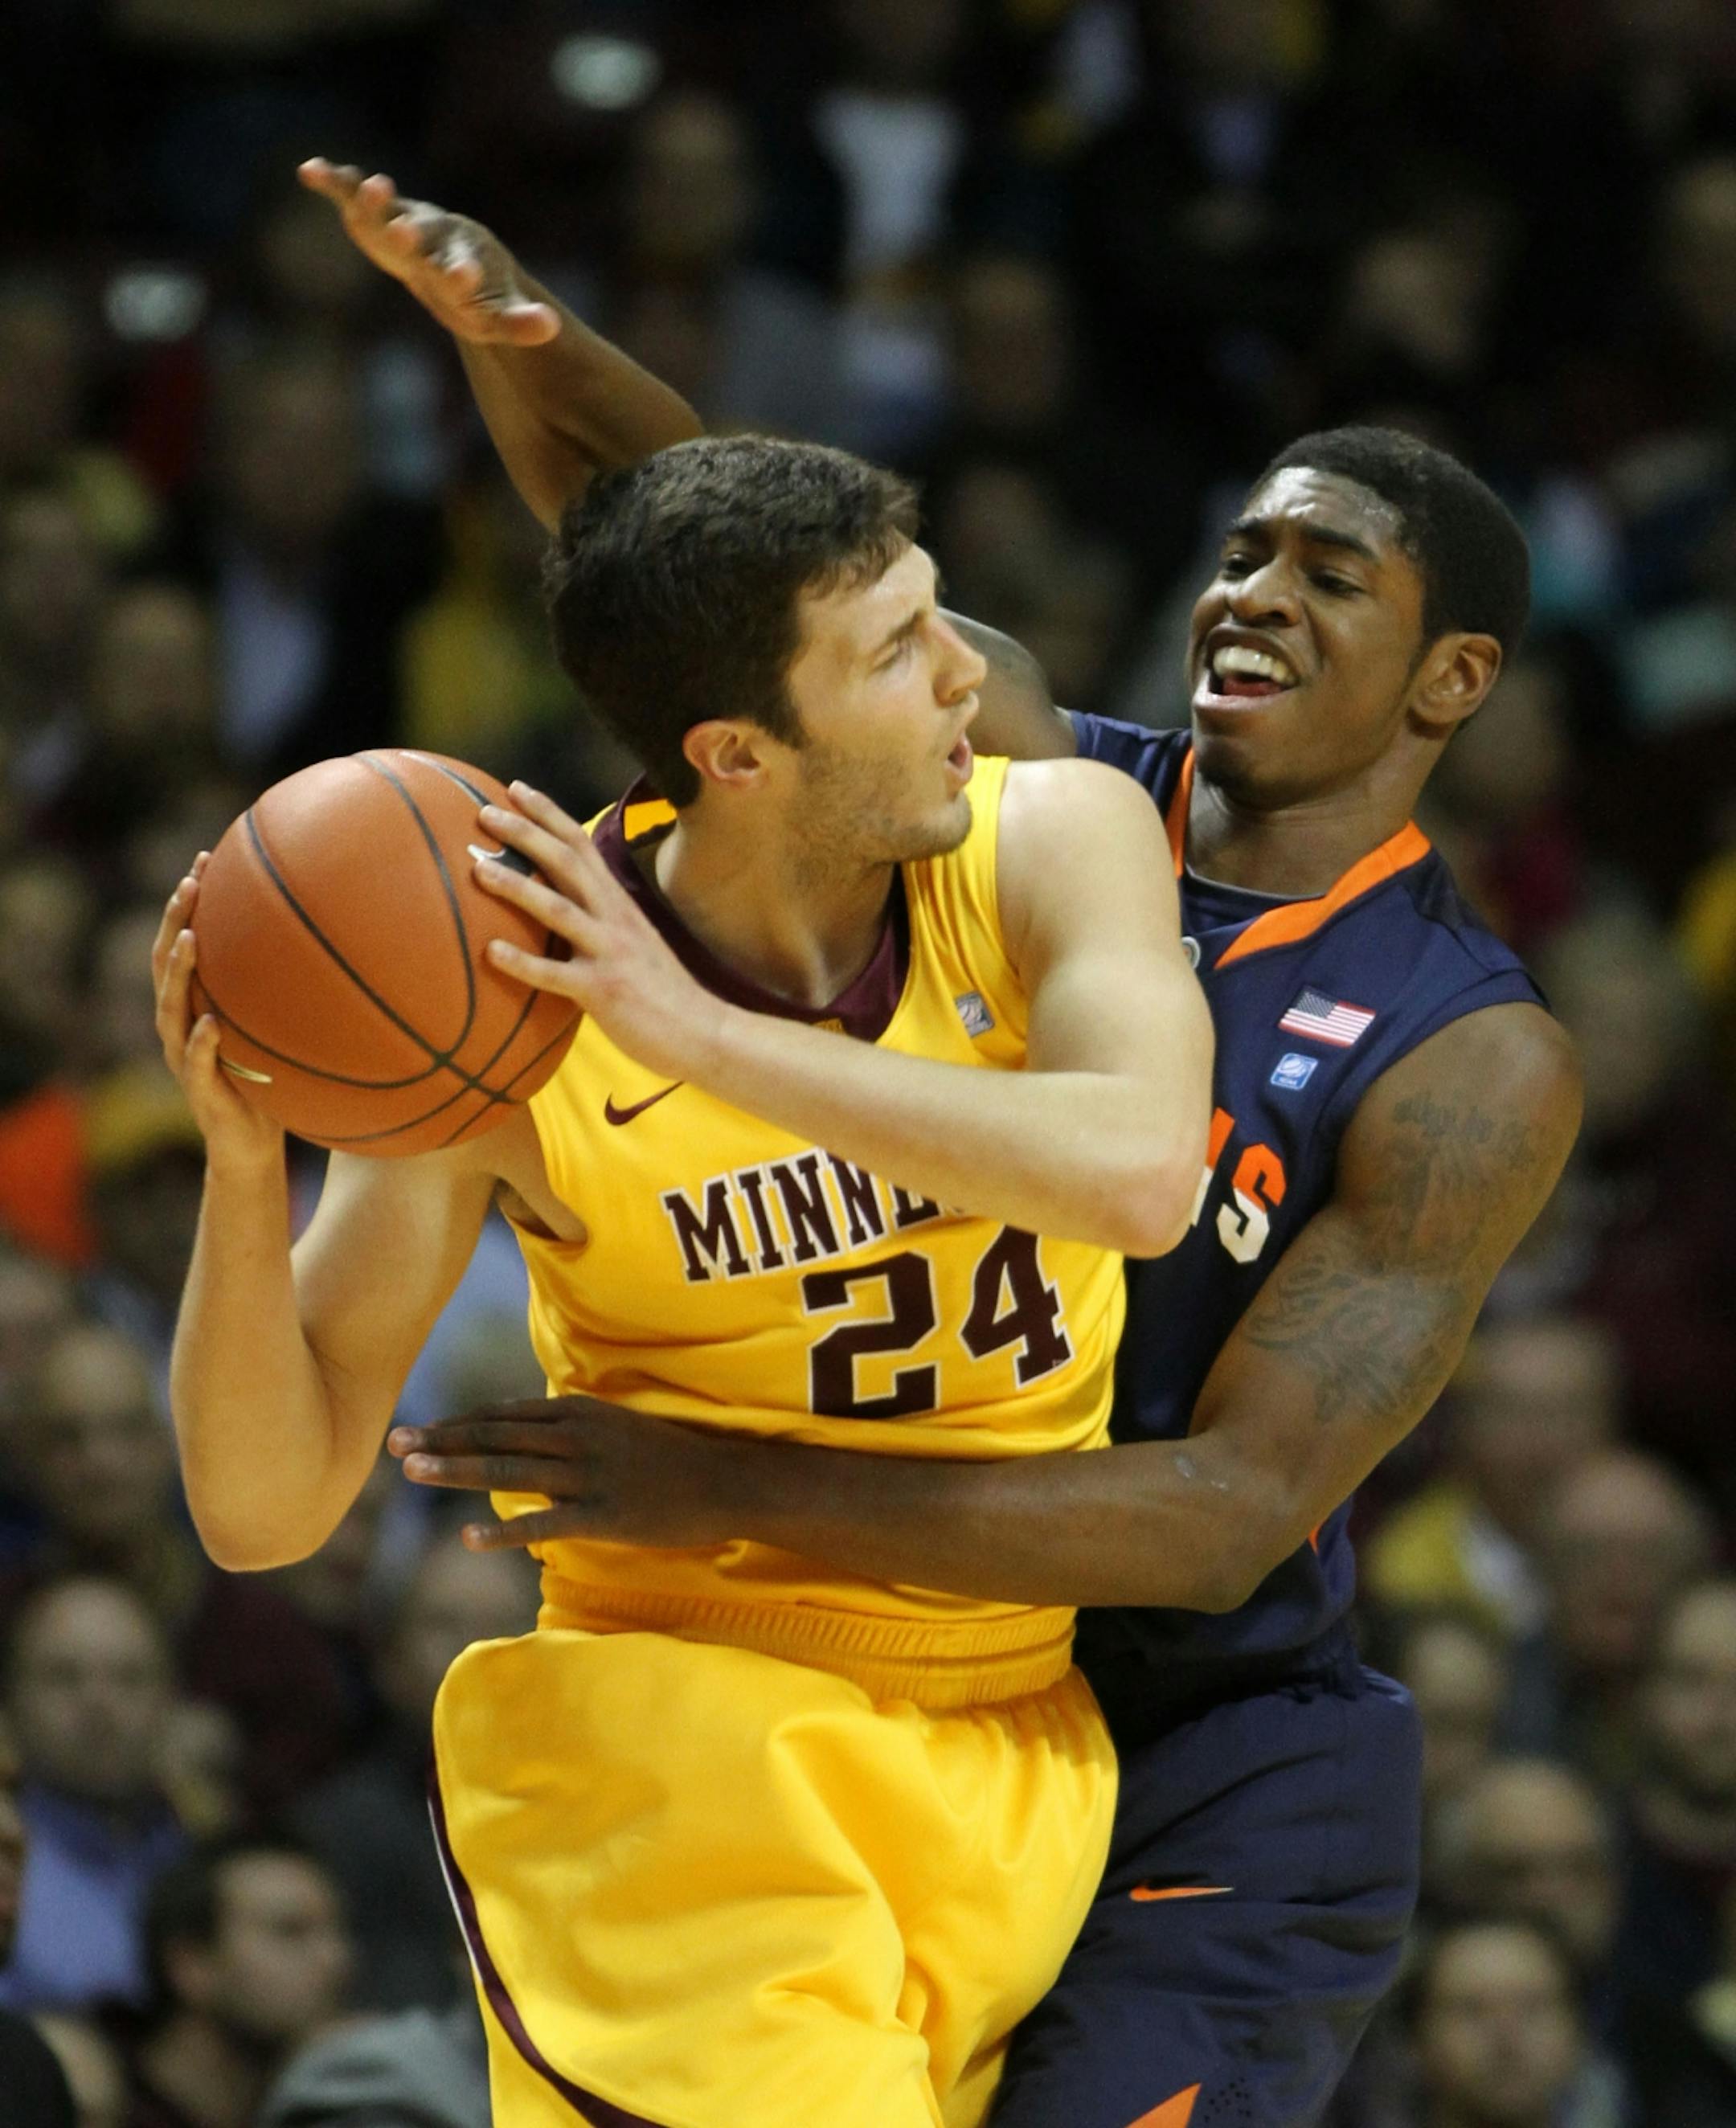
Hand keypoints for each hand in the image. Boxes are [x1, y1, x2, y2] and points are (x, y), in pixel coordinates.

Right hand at [150, 859, 284, 1172]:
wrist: (253, 1146)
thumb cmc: (270, 1081)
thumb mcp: (280, 1028)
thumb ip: (289, 991)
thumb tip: (342, 940)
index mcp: (197, 1003)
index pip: (185, 942)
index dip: (189, 903)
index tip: (205, 859)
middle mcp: (182, 1024)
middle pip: (166, 963)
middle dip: (174, 921)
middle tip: (190, 884)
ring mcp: (185, 1058)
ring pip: (170, 1008)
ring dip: (179, 972)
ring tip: (190, 940)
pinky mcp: (200, 1092)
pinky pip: (195, 1064)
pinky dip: (200, 1043)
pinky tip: (210, 1023)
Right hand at [297, 157, 558, 345]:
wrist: (454, 253)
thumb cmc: (476, 291)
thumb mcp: (495, 313)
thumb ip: (518, 322)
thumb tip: (550, 327)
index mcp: (464, 263)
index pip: (464, 273)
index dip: (463, 276)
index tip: (464, 277)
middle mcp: (434, 238)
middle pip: (422, 239)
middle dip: (413, 238)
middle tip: (405, 233)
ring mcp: (402, 222)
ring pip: (386, 212)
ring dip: (374, 203)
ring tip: (370, 186)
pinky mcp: (375, 214)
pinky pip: (352, 196)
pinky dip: (334, 183)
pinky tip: (310, 171)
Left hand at [388, 1396, 743, 1549]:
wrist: (722, 1481)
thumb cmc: (667, 1458)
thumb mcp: (613, 1427)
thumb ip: (566, 1429)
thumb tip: (521, 1435)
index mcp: (576, 1412)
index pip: (501, 1415)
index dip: (454, 1423)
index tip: (413, 1429)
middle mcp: (576, 1435)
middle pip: (495, 1436)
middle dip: (441, 1440)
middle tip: (392, 1444)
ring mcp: (589, 1474)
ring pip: (510, 1468)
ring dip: (457, 1469)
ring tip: (413, 1472)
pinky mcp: (603, 1513)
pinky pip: (545, 1521)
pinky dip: (505, 1529)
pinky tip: (470, 1537)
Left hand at [471, 782, 727, 1083]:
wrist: (702, 1031)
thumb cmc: (660, 989)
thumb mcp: (633, 939)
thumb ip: (601, 916)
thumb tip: (562, 900)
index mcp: (619, 902)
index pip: (582, 844)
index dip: (548, 814)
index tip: (515, 789)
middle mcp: (614, 918)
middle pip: (566, 862)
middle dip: (524, 833)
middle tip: (484, 813)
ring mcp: (609, 952)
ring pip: (558, 909)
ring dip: (516, 886)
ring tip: (478, 871)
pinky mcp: (603, 991)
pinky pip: (555, 974)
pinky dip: (522, 962)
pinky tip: (490, 951)